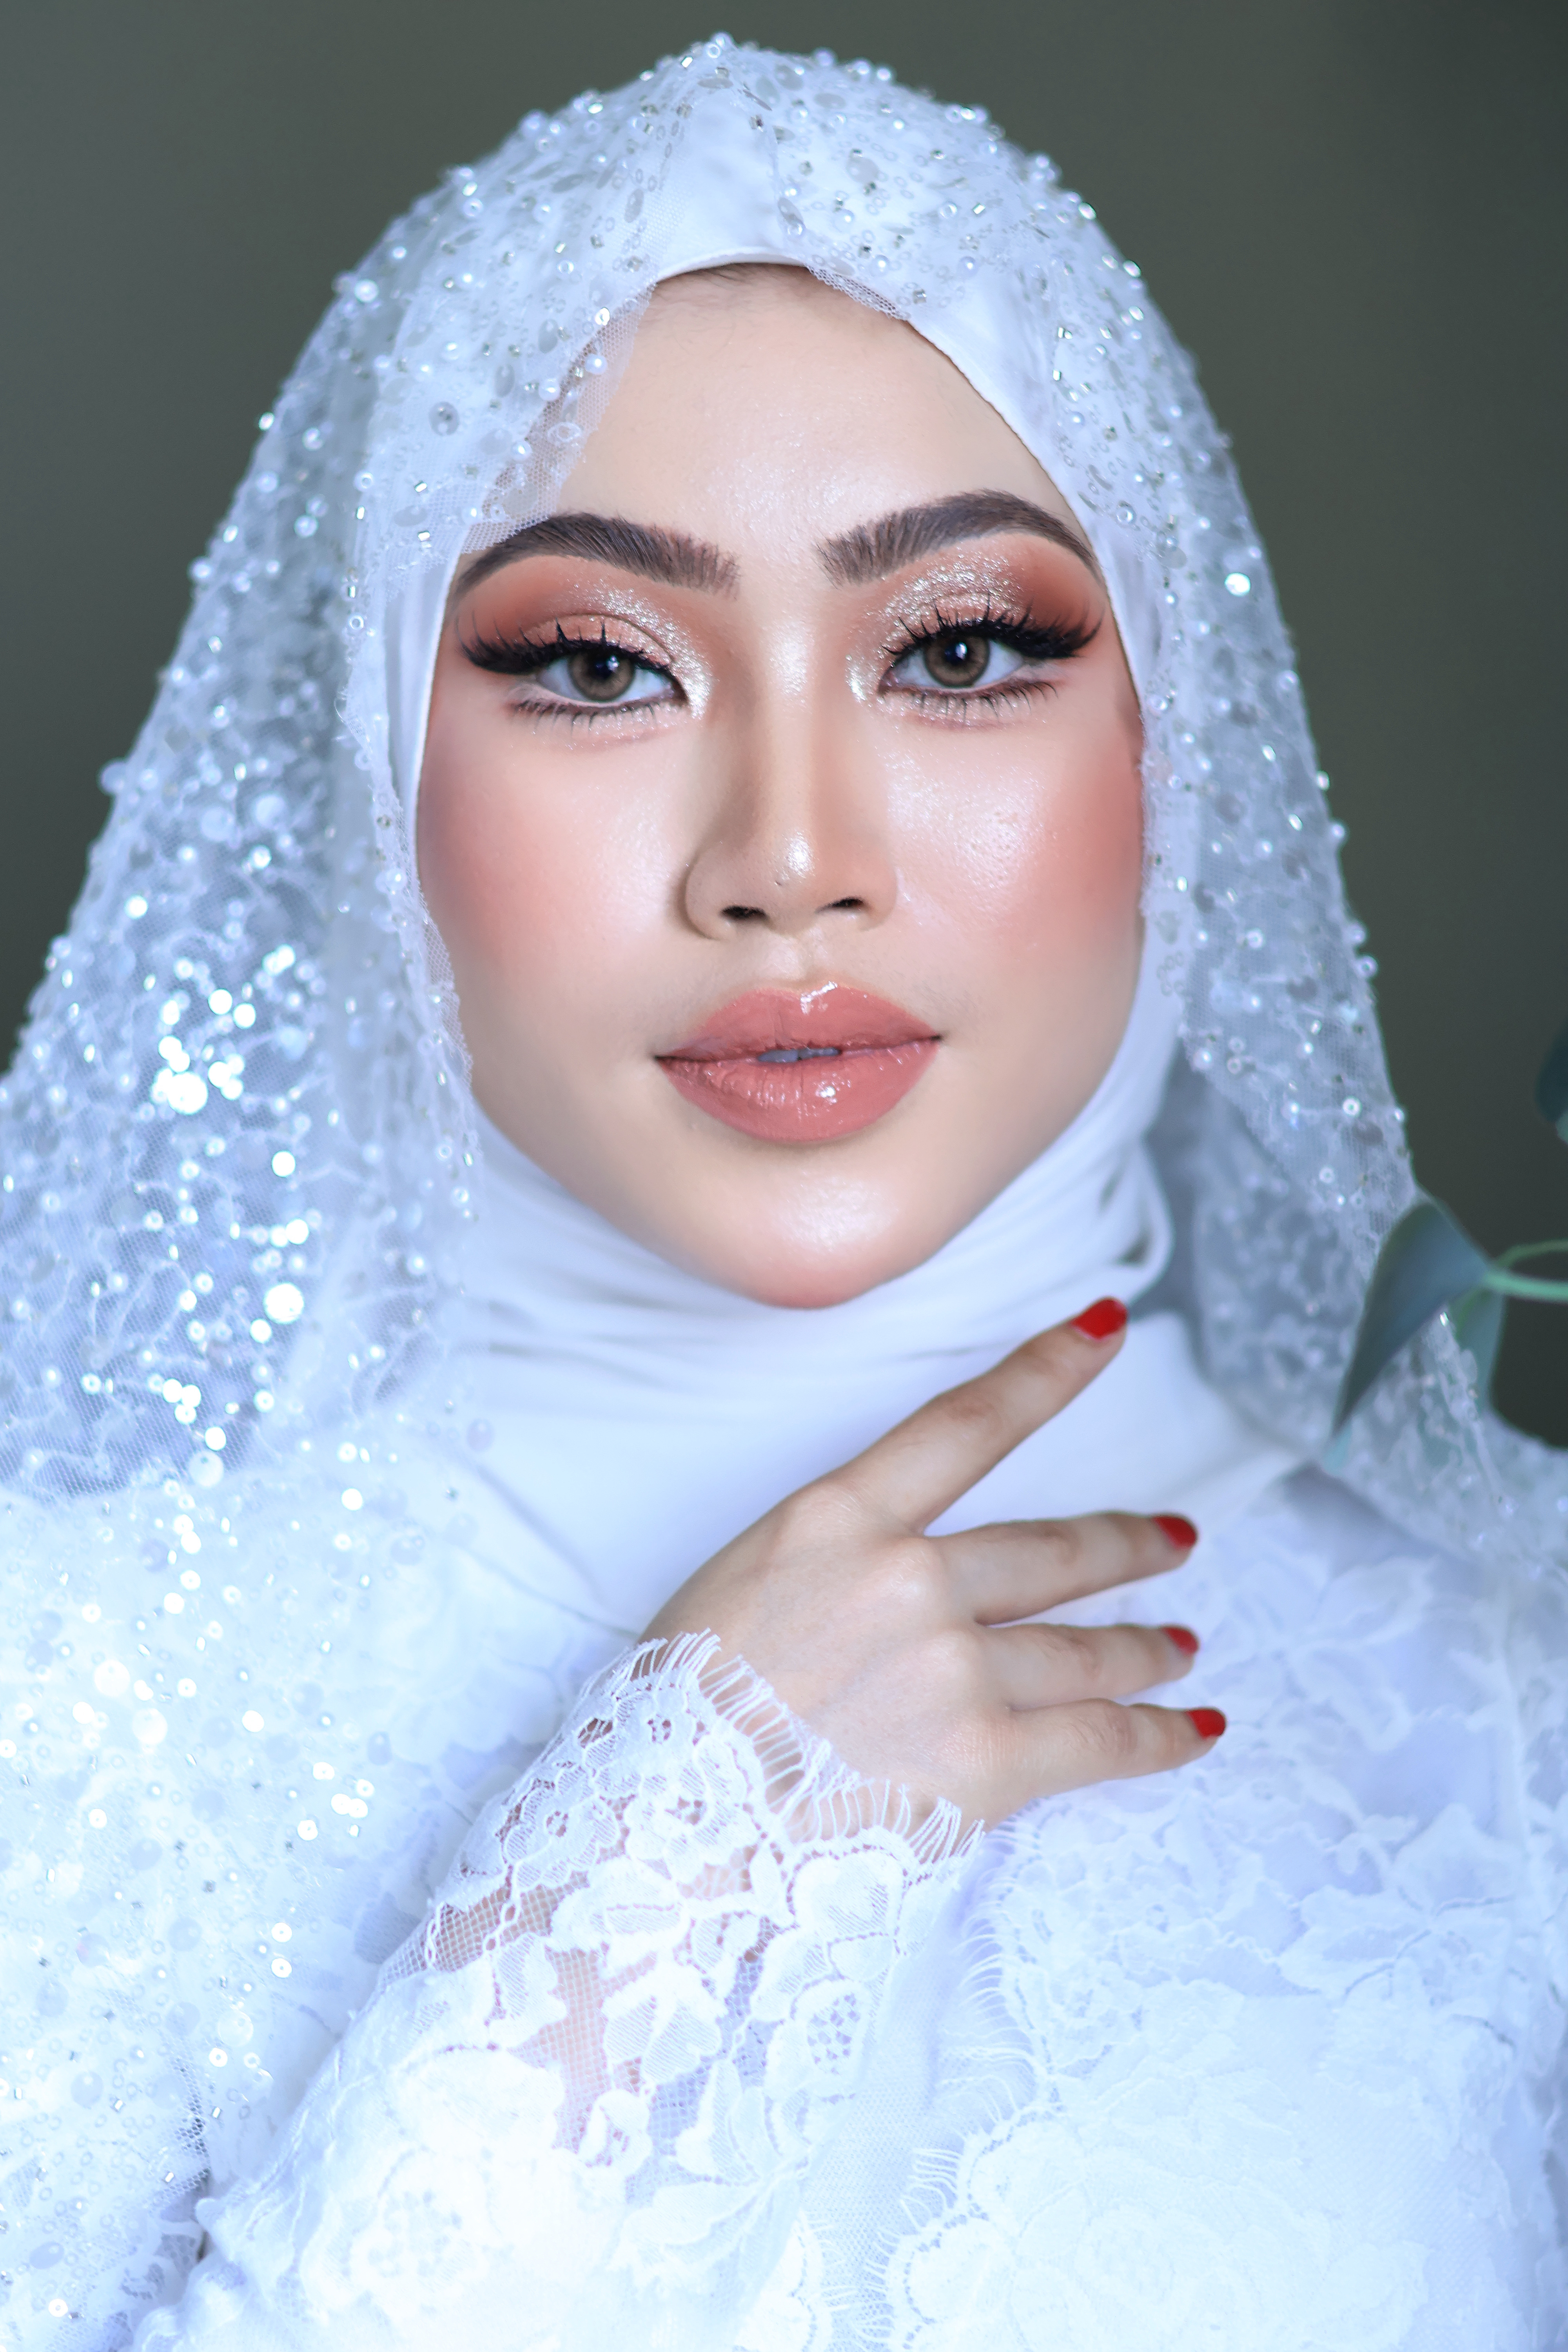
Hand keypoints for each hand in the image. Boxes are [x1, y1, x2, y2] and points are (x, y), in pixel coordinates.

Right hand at [645, 1301, 1220, 1830]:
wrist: (663, 1827)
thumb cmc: (676, 1714)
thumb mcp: (740, 1585)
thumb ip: (831, 1562)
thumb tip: (891, 1576)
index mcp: (838, 1520)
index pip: (968, 1423)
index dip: (1047, 1369)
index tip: (1107, 1329)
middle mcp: (910, 1579)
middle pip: (1052, 1551)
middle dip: (1125, 1544)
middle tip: (1174, 1539)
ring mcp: (953, 1670)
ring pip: (1084, 1649)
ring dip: (1145, 1647)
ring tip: (1181, 1647)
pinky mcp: (983, 1763)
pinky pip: (1099, 1741)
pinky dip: (1159, 1736)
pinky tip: (1195, 1727)